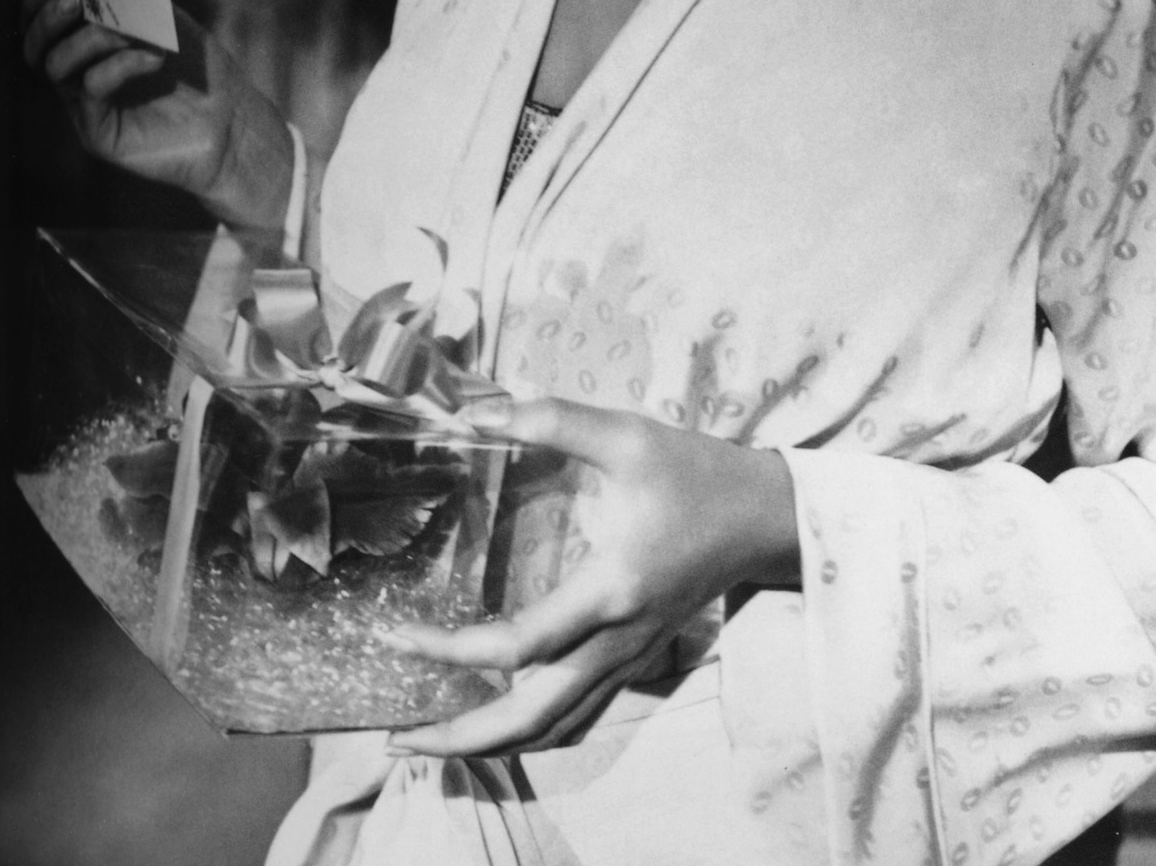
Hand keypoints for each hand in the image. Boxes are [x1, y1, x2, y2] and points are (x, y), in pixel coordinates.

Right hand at [21, 0, 293, 229]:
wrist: (233, 121)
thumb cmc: (201, 70)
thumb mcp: (165, 22)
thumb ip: (130, 0)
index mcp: (89, 52)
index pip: (44, 28)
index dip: (36, 4)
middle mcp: (79, 80)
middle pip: (35, 49)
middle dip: (48, 19)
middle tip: (74, 1)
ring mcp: (85, 109)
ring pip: (55, 67)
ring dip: (88, 39)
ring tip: (128, 32)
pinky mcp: (98, 134)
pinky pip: (90, 89)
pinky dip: (119, 64)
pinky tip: (153, 58)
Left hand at [383, 397, 799, 756]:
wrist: (763, 516)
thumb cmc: (695, 473)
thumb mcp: (628, 436)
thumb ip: (557, 421)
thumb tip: (482, 409)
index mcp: (609, 589)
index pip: (517, 646)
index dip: (449, 650)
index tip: (396, 635)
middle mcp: (617, 640)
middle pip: (532, 721)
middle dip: (460, 741)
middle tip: (393, 743)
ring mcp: (630, 658)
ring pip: (556, 730)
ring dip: (492, 746)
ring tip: (432, 742)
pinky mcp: (637, 659)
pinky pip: (579, 717)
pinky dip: (533, 731)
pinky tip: (500, 717)